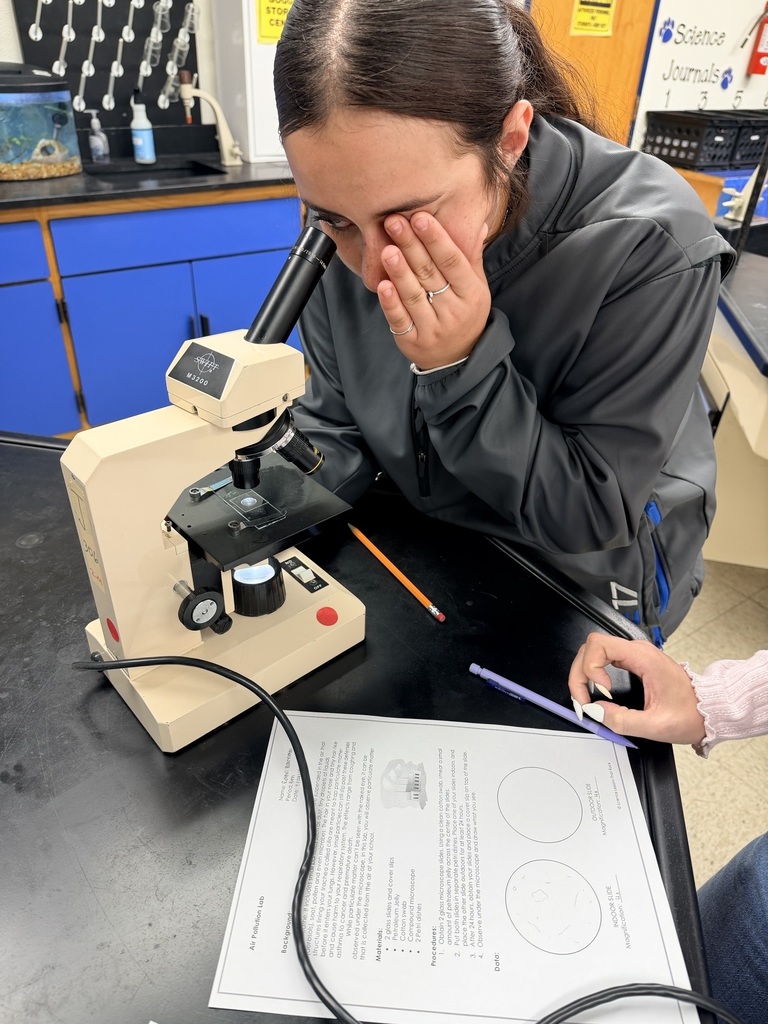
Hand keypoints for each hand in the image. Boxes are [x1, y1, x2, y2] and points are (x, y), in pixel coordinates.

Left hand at [377, 212, 490, 369]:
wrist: (459, 358)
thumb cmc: (465, 313)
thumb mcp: (476, 287)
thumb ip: (472, 256)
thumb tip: (480, 223)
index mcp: (471, 292)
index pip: (452, 261)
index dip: (436, 238)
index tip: (419, 217)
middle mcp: (454, 311)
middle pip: (429, 274)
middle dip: (411, 245)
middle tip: (394, 221)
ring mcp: (433, 328)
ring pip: (414, 296)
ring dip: (399, 271)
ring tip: (387, 249)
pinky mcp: (413, 342)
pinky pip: (400, 320)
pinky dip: (390, 303)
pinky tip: (382, 285)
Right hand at [568, 633, 706, 744]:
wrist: (709, 710)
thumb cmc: (690, 713)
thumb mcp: (656, 725)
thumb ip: (622, 720)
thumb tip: (595, 711)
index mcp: (643, 658)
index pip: (599, 644)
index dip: (590, 667)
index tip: (599, 691)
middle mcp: (637, 651)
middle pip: (591, 647)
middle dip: (580, 673)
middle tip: (583, 700)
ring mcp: (634, 655)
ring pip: (594, 652)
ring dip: (584, 674)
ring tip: (587, 697)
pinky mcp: (632, 662)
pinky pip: (603, 660)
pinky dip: (593, 675)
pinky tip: (596, 692)